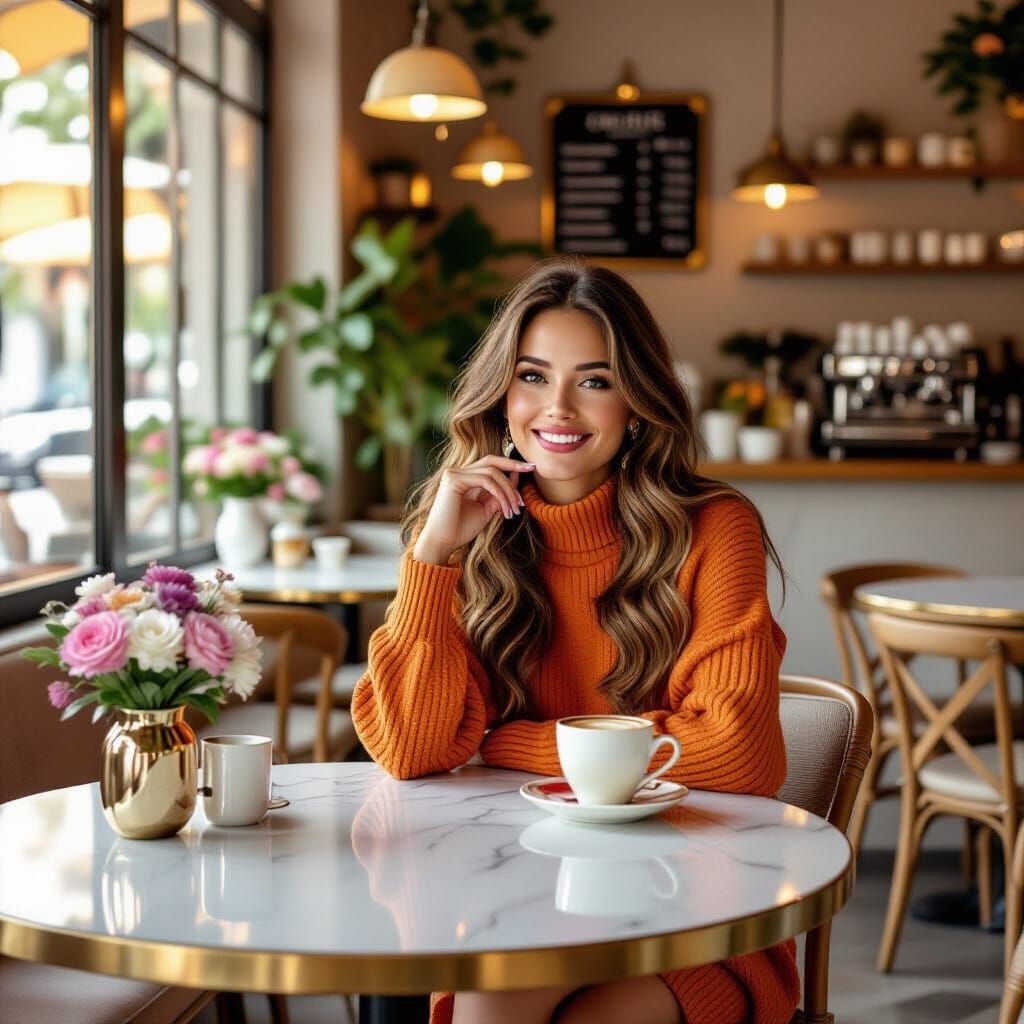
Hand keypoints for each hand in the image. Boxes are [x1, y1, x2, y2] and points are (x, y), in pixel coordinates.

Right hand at [413, 455, 532, 564]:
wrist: (442, 543)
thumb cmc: (460, 530)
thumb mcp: (485, 510)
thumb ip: (498, 495)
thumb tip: (515, 479)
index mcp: (463, 477)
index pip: (489, 465)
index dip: (509, 465)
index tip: (529, 469)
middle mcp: (457, 472)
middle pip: (490, 461)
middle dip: (512, 464)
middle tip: (530, 468)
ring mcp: (454, 474)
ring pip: (491, 472)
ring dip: (508, 490)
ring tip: (515, 508)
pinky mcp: (454, 480)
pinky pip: (486, 481)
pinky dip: (500, 493)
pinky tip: (505, 508)